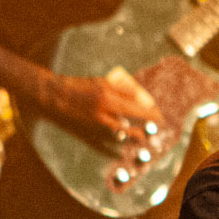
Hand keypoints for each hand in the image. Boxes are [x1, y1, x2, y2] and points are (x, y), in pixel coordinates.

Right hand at [44, 72, 162, 155]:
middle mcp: (105, 98)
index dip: (146, 103)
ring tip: (147, 133)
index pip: (133, 94)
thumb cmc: (81, 86)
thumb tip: (138, 97)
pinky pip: (112, 127)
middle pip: (132, 107)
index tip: (157, 109)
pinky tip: (132, 136)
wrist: (59, 93)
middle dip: (147, 114)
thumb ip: (118, 88)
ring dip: (136, 128)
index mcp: (108, 86)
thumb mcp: (101, 82)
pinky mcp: (94, 120)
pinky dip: (123, 132)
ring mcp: (100, 111)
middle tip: (160, 120)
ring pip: (123, 120)